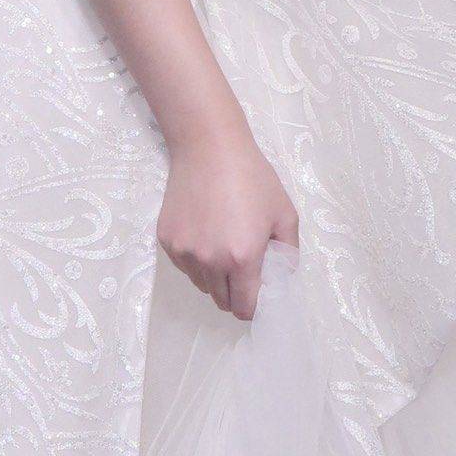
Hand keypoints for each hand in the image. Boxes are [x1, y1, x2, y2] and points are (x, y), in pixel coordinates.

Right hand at [157, 123, 300, 320]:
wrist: (208, 148)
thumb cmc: (252, 178)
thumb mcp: (284, 213)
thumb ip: (288, 253)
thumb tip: (282, 278)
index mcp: (242, 258)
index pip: (244, 308)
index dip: (254, 307)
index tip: (258, 296)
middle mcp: (209, 262)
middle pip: (221, 302)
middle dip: (235, 294)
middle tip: (244, 270)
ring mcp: (185, 253)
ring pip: (202, 285)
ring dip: (215, 278)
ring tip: (224, 246)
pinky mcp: (167, 241)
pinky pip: (186, 266)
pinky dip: (197, 261)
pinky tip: (206, 233)